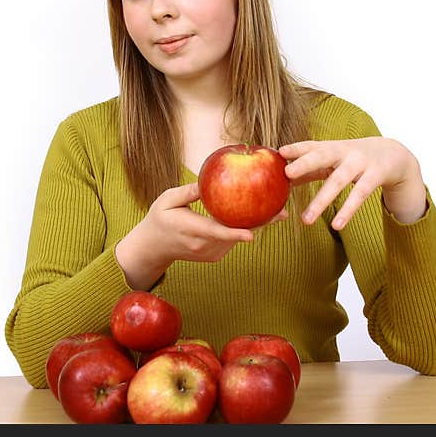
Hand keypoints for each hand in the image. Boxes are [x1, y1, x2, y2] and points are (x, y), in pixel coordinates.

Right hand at [116, 182, 287, 289]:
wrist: (153, 248)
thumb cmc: (158, 219)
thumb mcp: (167, 200)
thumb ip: (188, 192)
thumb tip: (207, 181)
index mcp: (191, 230)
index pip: (216, 233)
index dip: (235, 233)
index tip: (252, 233)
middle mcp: (204, 245)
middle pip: (236, 235)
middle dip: (260, 224)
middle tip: (282, 212)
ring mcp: (210, 253)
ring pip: (237, 238)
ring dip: (255, 225)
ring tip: (276, 210)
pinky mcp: (215, 255)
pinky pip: (232, 241)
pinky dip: (243, 229)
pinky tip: (256, 216)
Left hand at [278, 137, 426, 230]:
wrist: (394, 154)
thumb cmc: (353, 159)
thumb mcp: (332, 161)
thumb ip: (308, 169)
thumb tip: (281, 180)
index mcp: (331, 147)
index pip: (310, 146)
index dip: (295, 148)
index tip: (279, 152)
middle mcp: (344, 152)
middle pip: (323, 155)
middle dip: (305, 162)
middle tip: (287, 172)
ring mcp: (360, 163)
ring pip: (338, 181)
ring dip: (321, 200)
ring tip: (306, 220)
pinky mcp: (375, 176)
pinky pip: (359, 195)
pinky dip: (347, 210)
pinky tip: (336, 225)